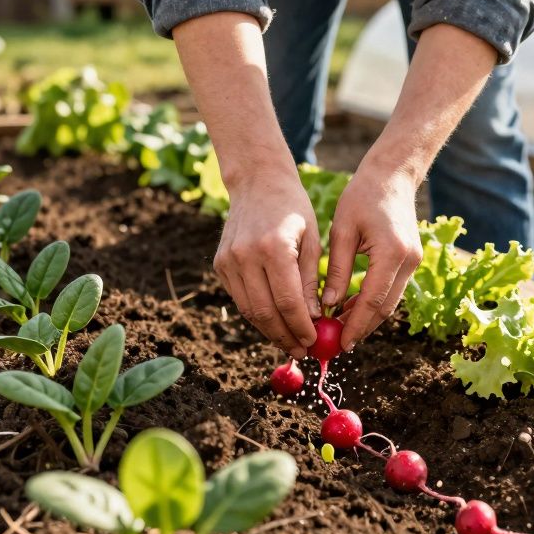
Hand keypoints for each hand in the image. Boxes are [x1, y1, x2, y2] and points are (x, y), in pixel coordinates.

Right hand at [213, 166, 321, 357]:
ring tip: (290, 343)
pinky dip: (257, 314)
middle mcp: (245, 255)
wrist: (257, 182)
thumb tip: (313, 319)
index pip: (287, 300)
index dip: (301, 327)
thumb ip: (311, 281)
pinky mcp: (220, 265)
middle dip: (285, 336)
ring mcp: (228, 261)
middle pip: (265, 311)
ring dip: (270, 331)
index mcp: (273, 247)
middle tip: (301, 351)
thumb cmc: (293, 209)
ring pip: (249, 310)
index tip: (313, 342)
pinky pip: (240, 299)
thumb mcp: (312, 240)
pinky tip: (274, 322)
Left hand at [322, 163, 423, 351]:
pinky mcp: (411, 259)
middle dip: (362, 328)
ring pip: (390, 302)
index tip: (340, 343)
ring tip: (340, 328)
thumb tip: (327, 307)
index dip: (356, 325)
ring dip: (367, 317)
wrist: (392, 175)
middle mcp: (408, 261)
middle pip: (385, 308)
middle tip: (338, 343)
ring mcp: (414, 261)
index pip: (373, 301)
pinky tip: (351, 306)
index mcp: (391, 252)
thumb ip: (336, 270)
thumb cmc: (362, 196)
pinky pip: (392, 289)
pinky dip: (373, 302)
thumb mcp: (342, 231)